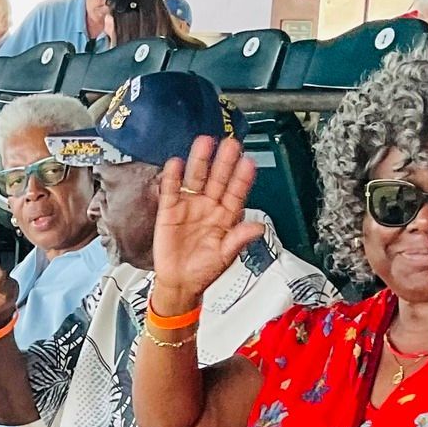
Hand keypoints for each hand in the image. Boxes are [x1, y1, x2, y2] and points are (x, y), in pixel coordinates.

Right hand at [152, 136, 261, 312]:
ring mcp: (189, 206)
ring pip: (196, 179)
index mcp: (226, 217)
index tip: (248, 163)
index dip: (242, 178)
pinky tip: (176, 164)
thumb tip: (258, 228)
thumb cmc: (203, 271)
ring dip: (200, 161)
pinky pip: (171, 190)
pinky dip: (172, 177)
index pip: (236, 192)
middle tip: (230, 144)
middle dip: (223, 162)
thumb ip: (239, 239)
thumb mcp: (225, 257)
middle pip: (218, 180)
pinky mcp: (169, 211)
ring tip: (204, 143)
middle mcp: (209, 207)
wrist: (179, 283)